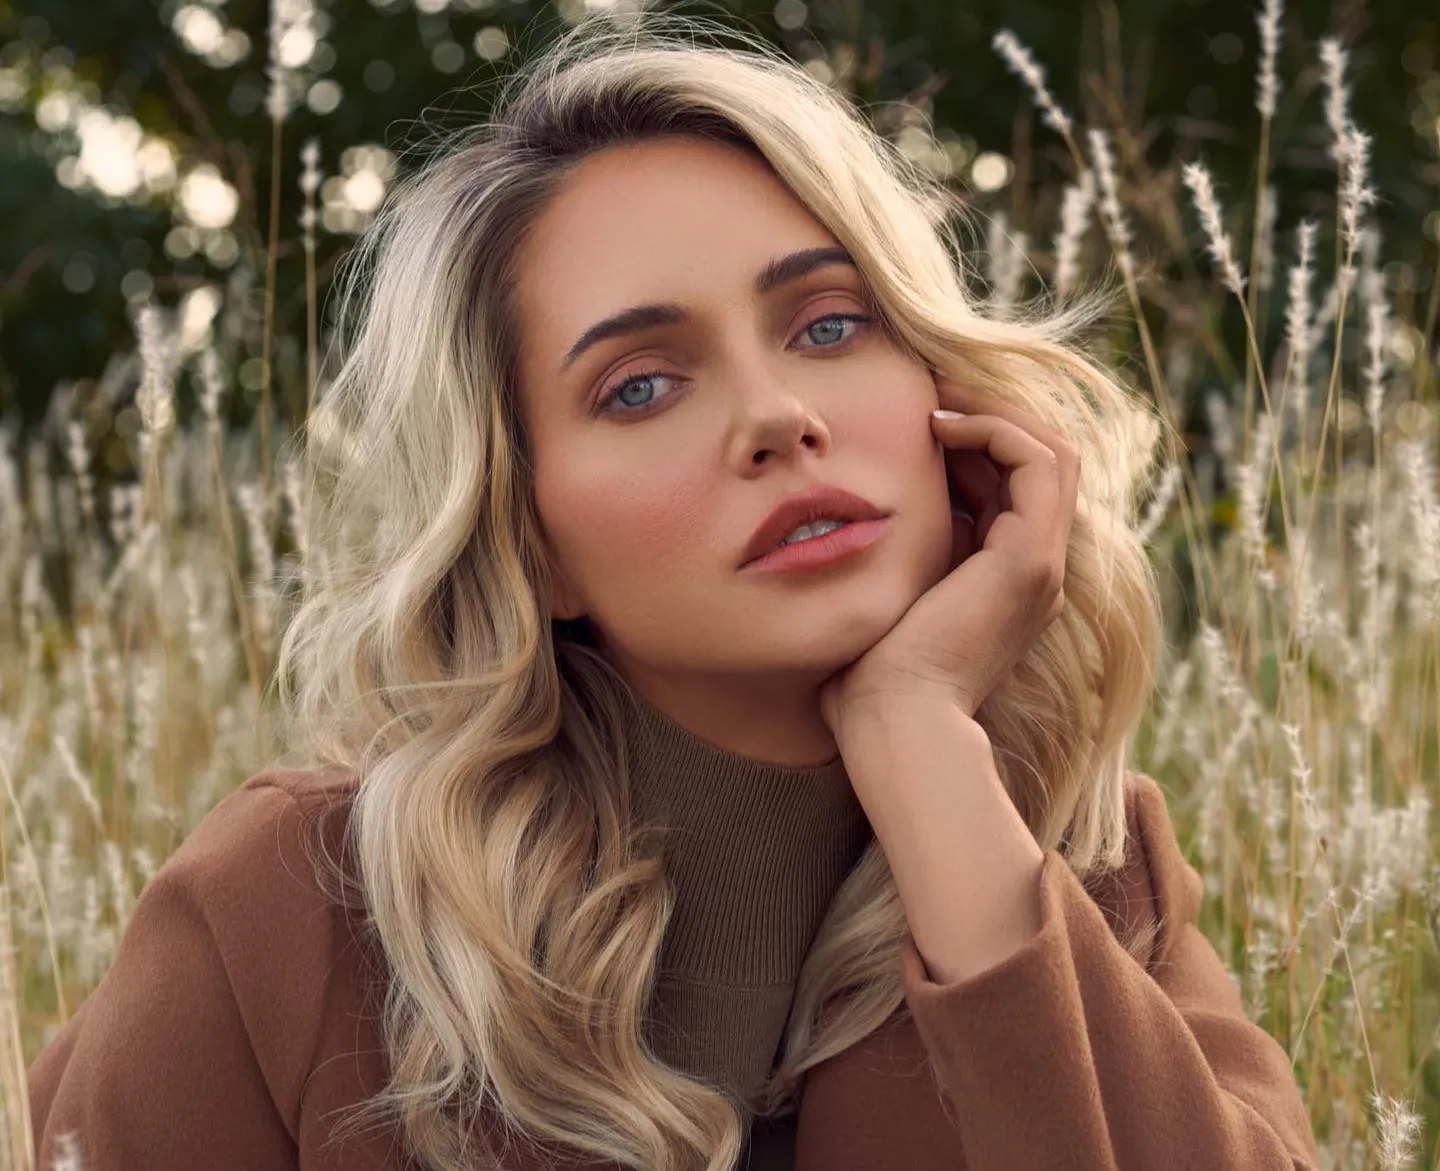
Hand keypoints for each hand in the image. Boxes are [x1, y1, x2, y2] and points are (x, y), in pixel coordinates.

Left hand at [819, 372, 1081, 739]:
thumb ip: (897, 556)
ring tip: (934, 399)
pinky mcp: (1030, 560)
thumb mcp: (887, 597)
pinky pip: (1037, 463)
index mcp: (1006, 581)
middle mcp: (1036, 570)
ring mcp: (1041, 565)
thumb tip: (856, 514)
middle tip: (930, 391)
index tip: (917, 420)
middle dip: (989, 416)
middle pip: (1040, 464)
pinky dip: (994, 430)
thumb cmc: (869, 677)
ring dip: (994, 413)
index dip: (974, 443)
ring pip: (1051, 454)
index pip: (1013, 487)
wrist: (892, 724)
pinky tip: (937, 426)